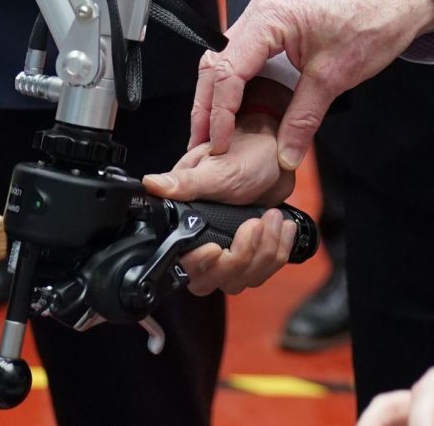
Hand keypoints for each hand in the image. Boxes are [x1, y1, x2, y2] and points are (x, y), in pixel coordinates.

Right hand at [143, 107, 302, 295]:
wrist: (275, 154)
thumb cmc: (243, 152)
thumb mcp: (215, 168)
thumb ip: (185, 182)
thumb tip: (150, 184)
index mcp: (185, 220)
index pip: (182, 263)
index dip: (198, 265)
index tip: (215, 249)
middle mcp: (201, 241)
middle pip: (209, 281)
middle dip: (238, 259)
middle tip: (255, 225)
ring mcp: (227, 250)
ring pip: (239, 280)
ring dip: (264, 252)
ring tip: (273, 217)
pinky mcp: (251, 253)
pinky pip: (263, 272)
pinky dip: (278, 251)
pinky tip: (283, 227)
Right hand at [193, 0, 433, 169]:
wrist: (397, 1)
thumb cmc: (370, 22)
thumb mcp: (333, 78)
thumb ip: (303, 119)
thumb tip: (284, 154)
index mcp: (269, 16)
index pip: (228, 70)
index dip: (220, 112)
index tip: (219, 143)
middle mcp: (260, 11)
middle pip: (217, 64)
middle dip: (208, 107)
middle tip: (201, 145)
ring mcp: (266, 17)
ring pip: (228, 61)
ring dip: (219, 98)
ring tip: (214, 134)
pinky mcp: (276, 26)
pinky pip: (246, 57)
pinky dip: (238, 86)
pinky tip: (238, 111)